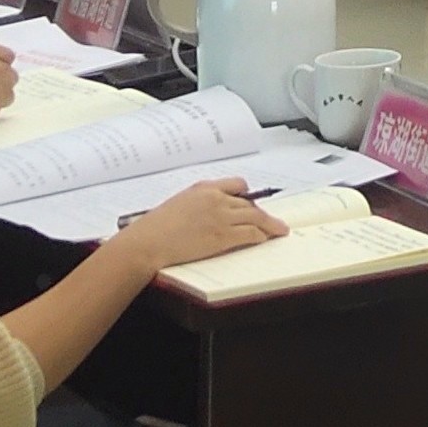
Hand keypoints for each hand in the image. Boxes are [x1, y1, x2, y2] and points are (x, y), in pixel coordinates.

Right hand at [114, 180, 288, 271]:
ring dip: (270, 224)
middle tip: (269, 220)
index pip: (237, 185)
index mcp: (204, 188)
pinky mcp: (223, 236)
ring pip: (256, 217)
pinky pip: (251, 233)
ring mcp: (221, 217)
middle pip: (249, 203)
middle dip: (260, 213)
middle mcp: (216, 199)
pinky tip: (266, 238)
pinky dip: (262, 235)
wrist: (148, 242)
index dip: (248, 195)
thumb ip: (198, 203)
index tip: (252, 202)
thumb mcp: (178, 204)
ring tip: (279, 229)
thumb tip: (208, 213)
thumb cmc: (155, 227)